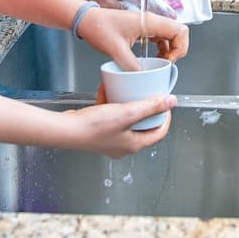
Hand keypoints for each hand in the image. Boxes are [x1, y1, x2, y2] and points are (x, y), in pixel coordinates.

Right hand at [63, 94, 177, 157]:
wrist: (67, 130)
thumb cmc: (94, 126)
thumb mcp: (126, 113)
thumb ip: (149, 107)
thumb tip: (171, 102)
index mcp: (134, 144)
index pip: (158, 132)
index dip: (164, 117)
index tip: (164, 103)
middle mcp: (124, 145)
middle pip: (142, 126)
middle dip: (143, 108)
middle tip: (143, 94)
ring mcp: (110, 140)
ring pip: (125, 121)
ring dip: (125, 105)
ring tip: (123, 91)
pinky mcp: (99, 133)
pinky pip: (111, 118)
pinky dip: (110, 106)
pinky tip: (105, 94)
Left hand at [75, 5, 188, 71]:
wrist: (86, 20)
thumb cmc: (98, 27)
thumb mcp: (116, 51)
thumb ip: (132, 66)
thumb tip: (144, 78)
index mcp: (149, 21)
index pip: (180, 30)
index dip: (181, 48)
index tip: (169, 61)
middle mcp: (150, 20)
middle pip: (178, 33)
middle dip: (178, 50)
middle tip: (167, 63)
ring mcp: (146, 24)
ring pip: (170, 36)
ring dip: (169, 51)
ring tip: (160, 63)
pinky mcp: (141, 29)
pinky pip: (159, 38)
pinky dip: (161, 49)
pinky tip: (152, 59)